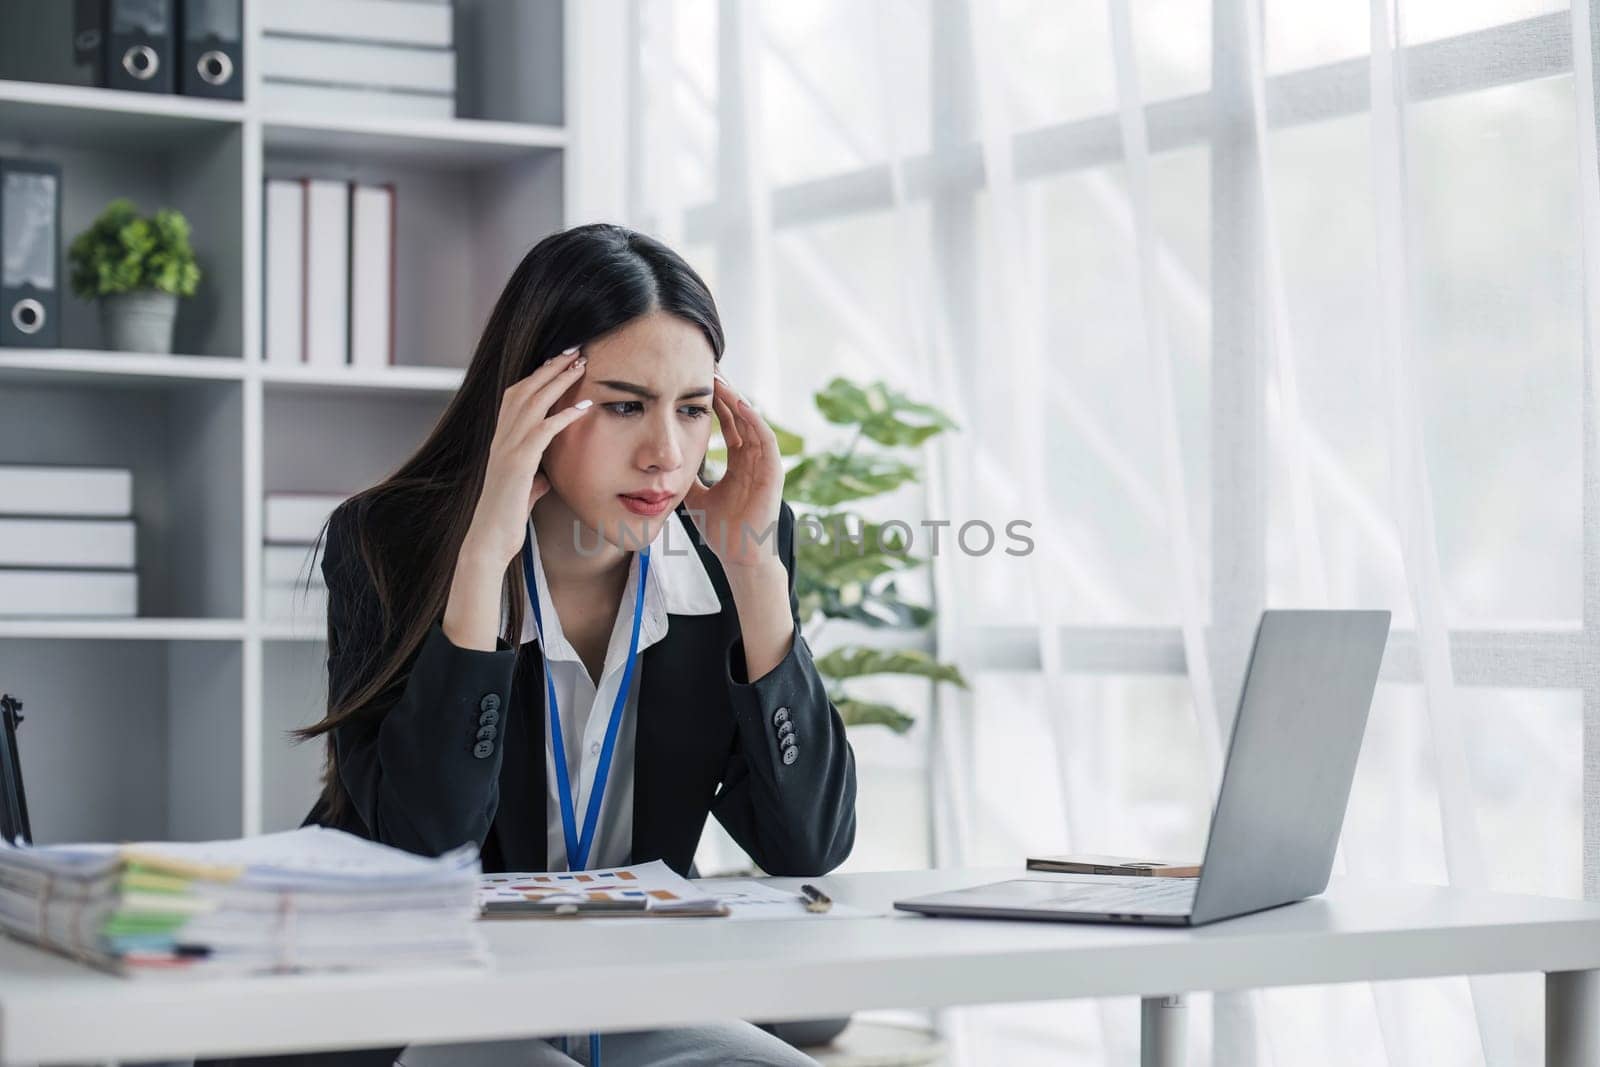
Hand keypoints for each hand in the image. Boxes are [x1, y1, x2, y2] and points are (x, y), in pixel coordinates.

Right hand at [460, 346, 593, 569]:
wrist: (489, 540)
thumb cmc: (506, 518)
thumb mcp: (523, 492)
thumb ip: (533, 479)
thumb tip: (545, 479)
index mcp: (501, 440)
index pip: (518, 395)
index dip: (538, 375)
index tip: (559, 360)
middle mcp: (501, 437)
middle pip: (525, 389)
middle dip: (550, 367)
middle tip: (574, 349)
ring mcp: (507, 448)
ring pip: (533, 402)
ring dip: (558, 380)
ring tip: (580, 363)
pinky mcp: (518, 463)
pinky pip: (543, 430)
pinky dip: (564, 415)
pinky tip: (584, 405)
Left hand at [684, 374, 784, 571]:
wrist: (738, 554)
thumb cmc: (721, 531)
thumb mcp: (695, 497)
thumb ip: (688, 479)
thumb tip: (666, 467)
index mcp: (738, 462)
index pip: (728, 423)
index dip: (715, 403)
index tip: (697, 384)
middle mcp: (753, 458)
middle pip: (741, 416)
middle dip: (726, 393)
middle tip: (710, 369)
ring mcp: (764, 463)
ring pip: (752, 421)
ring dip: (738, 400)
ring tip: (720, 381)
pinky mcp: (773, 471)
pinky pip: (765, 438)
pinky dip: (754, 419)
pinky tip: (739, 404)